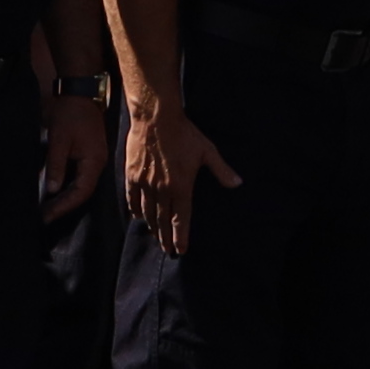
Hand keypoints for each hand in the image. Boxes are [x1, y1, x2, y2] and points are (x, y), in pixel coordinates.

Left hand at [36, 88, 106, 217]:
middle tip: (43, 217)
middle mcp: (97, 164)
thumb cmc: (70, 113)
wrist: (79, 92)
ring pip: (80, 186)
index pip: (81, 192)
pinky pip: (78, 177)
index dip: (64, 206)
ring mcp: (93, 160)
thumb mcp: (59, 139)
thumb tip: (51, 190)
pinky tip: (54, 191)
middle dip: (63, 206)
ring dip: (64, 198)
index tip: (46, 216)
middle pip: (82, 193)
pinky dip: (66, 186)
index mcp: (94, 162)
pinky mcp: (87, 155)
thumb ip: (56, 165)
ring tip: (47, 208)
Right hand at [125, 96, 237, 254]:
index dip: (181, 236)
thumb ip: (221, 170)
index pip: (181, 219)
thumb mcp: (207, 151)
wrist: (156, 118)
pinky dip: (135, 210)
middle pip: (163, 220)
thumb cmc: (184, 133)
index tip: (180, 250)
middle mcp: (162, 189)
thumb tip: (237, 184)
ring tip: (155, 236)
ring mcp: (145, 183)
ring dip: (152, 226)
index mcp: (181, 187)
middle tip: (167, 250)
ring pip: (147, 212)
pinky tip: (138, 217)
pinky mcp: (132, 175)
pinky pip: (132, 198)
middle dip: (165, 237)